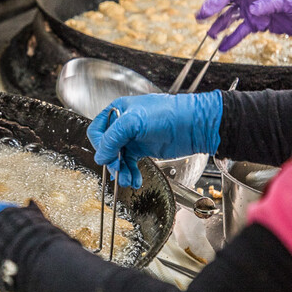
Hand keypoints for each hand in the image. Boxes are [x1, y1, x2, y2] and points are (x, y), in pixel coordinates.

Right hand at [87, 91, 222, 188]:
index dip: (100, 145)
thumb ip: (112, 138)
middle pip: (107, 148)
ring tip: (127, 181)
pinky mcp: (144, 149)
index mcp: (117, 111)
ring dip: (122, 171)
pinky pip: (131, 164)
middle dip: (112, 162)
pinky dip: (131, 173)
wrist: (194, 126)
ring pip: (118, 159)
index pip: (97, 131)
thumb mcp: (133, 122)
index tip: (107, 157)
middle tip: (119, 171)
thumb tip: (100, 156)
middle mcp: (123, 124)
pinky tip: (135, 180)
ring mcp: (134, 138)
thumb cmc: (168, 114)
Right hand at [196, 0, 291, 50]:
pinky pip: (243, 32)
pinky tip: (224, 47)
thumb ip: (271, 4)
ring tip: (210, 36)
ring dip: (220, 26)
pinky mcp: (262, 25)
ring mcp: (258, 13)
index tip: (207, 10)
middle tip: (199, 19)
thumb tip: (251, 10)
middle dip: (213, 10)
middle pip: (229, 3)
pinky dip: (233, 39)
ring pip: (233, 18)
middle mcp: (255, 0)